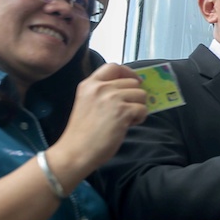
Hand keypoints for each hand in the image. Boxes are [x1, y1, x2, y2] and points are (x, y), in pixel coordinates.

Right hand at [50, 63, 148, 178]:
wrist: (75, 152)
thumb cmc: (82, 132)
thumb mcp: (87, 102)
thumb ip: (104, 93)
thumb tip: (131, 87)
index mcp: (89, 84)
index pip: (113, 66)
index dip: (128, 72)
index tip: (134, 82)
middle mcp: (100, 87)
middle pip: (133, 82)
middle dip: (134, 96)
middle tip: (124, 111)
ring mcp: (112, 98)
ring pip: (141, 95)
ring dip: (137, 107)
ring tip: (124, 119)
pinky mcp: (122, 111)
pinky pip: (143, 109)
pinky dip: (139, 118)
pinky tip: (126, 126)